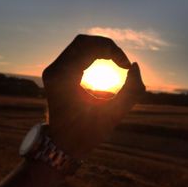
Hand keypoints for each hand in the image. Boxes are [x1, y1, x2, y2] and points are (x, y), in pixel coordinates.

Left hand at [42, 34, 144, 157]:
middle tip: (121, 62)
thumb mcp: (113, 114)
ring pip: (79, 46)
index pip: (89, 45)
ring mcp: (53, 71)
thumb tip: (134, 65)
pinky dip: (92, 57)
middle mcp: (54, 70)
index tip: (125, 66)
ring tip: (115, 63)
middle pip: (83, 42)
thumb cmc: (85, 134)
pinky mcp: (56, 74)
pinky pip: (75, 56)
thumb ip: (132, 90)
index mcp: (63, 77)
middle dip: (107, 48)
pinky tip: (103, 67)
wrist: (61, 144)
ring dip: (100, 51)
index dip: (112, 50)